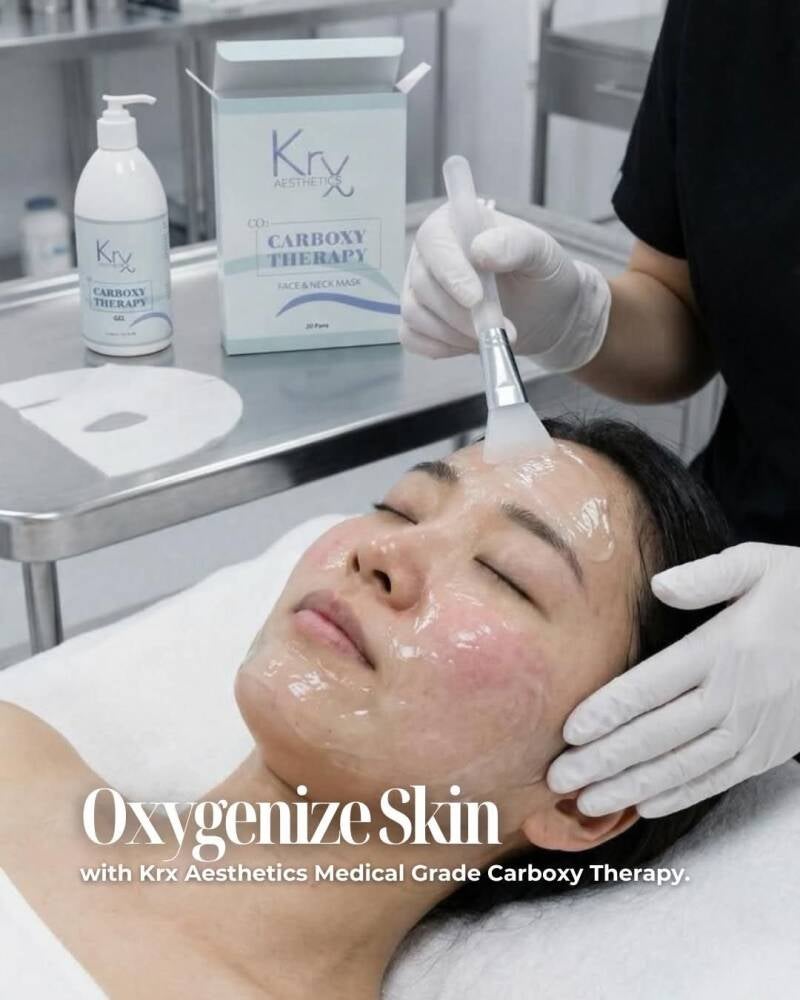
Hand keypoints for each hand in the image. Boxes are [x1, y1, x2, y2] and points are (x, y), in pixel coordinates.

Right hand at [400, 203, 610, 369]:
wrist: (545, 311)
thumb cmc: (541, 273)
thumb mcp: (541, 251)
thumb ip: (515, 244)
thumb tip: (480, 250)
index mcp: (455, 224)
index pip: (433, 240)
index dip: (449, 271)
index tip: (474, 298)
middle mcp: (431, 254)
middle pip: (422, 283)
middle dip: (460, 314)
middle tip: (500, 329)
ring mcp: (421, 288)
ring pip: (414, 313)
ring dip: (453, 334)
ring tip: (491, 337)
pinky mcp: (421, 319)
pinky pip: (412, 336)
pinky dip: (440, 346)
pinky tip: (470, 345)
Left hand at [546, 543, 799, 817]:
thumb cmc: (798, 594)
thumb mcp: (758, 565)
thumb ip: (707, 576)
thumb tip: (659, 585)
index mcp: (720, 650)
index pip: (650, 687)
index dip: (607, 712)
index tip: (569, 732)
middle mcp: (733, 696)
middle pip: (656, 735)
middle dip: (603, 760)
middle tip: (559, 778)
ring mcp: (752, 729)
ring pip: (681, 766)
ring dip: (631, 786)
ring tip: (588, 800)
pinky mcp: (767, 751)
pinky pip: (717, 780)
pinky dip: (679, 795)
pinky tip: (642, 805)